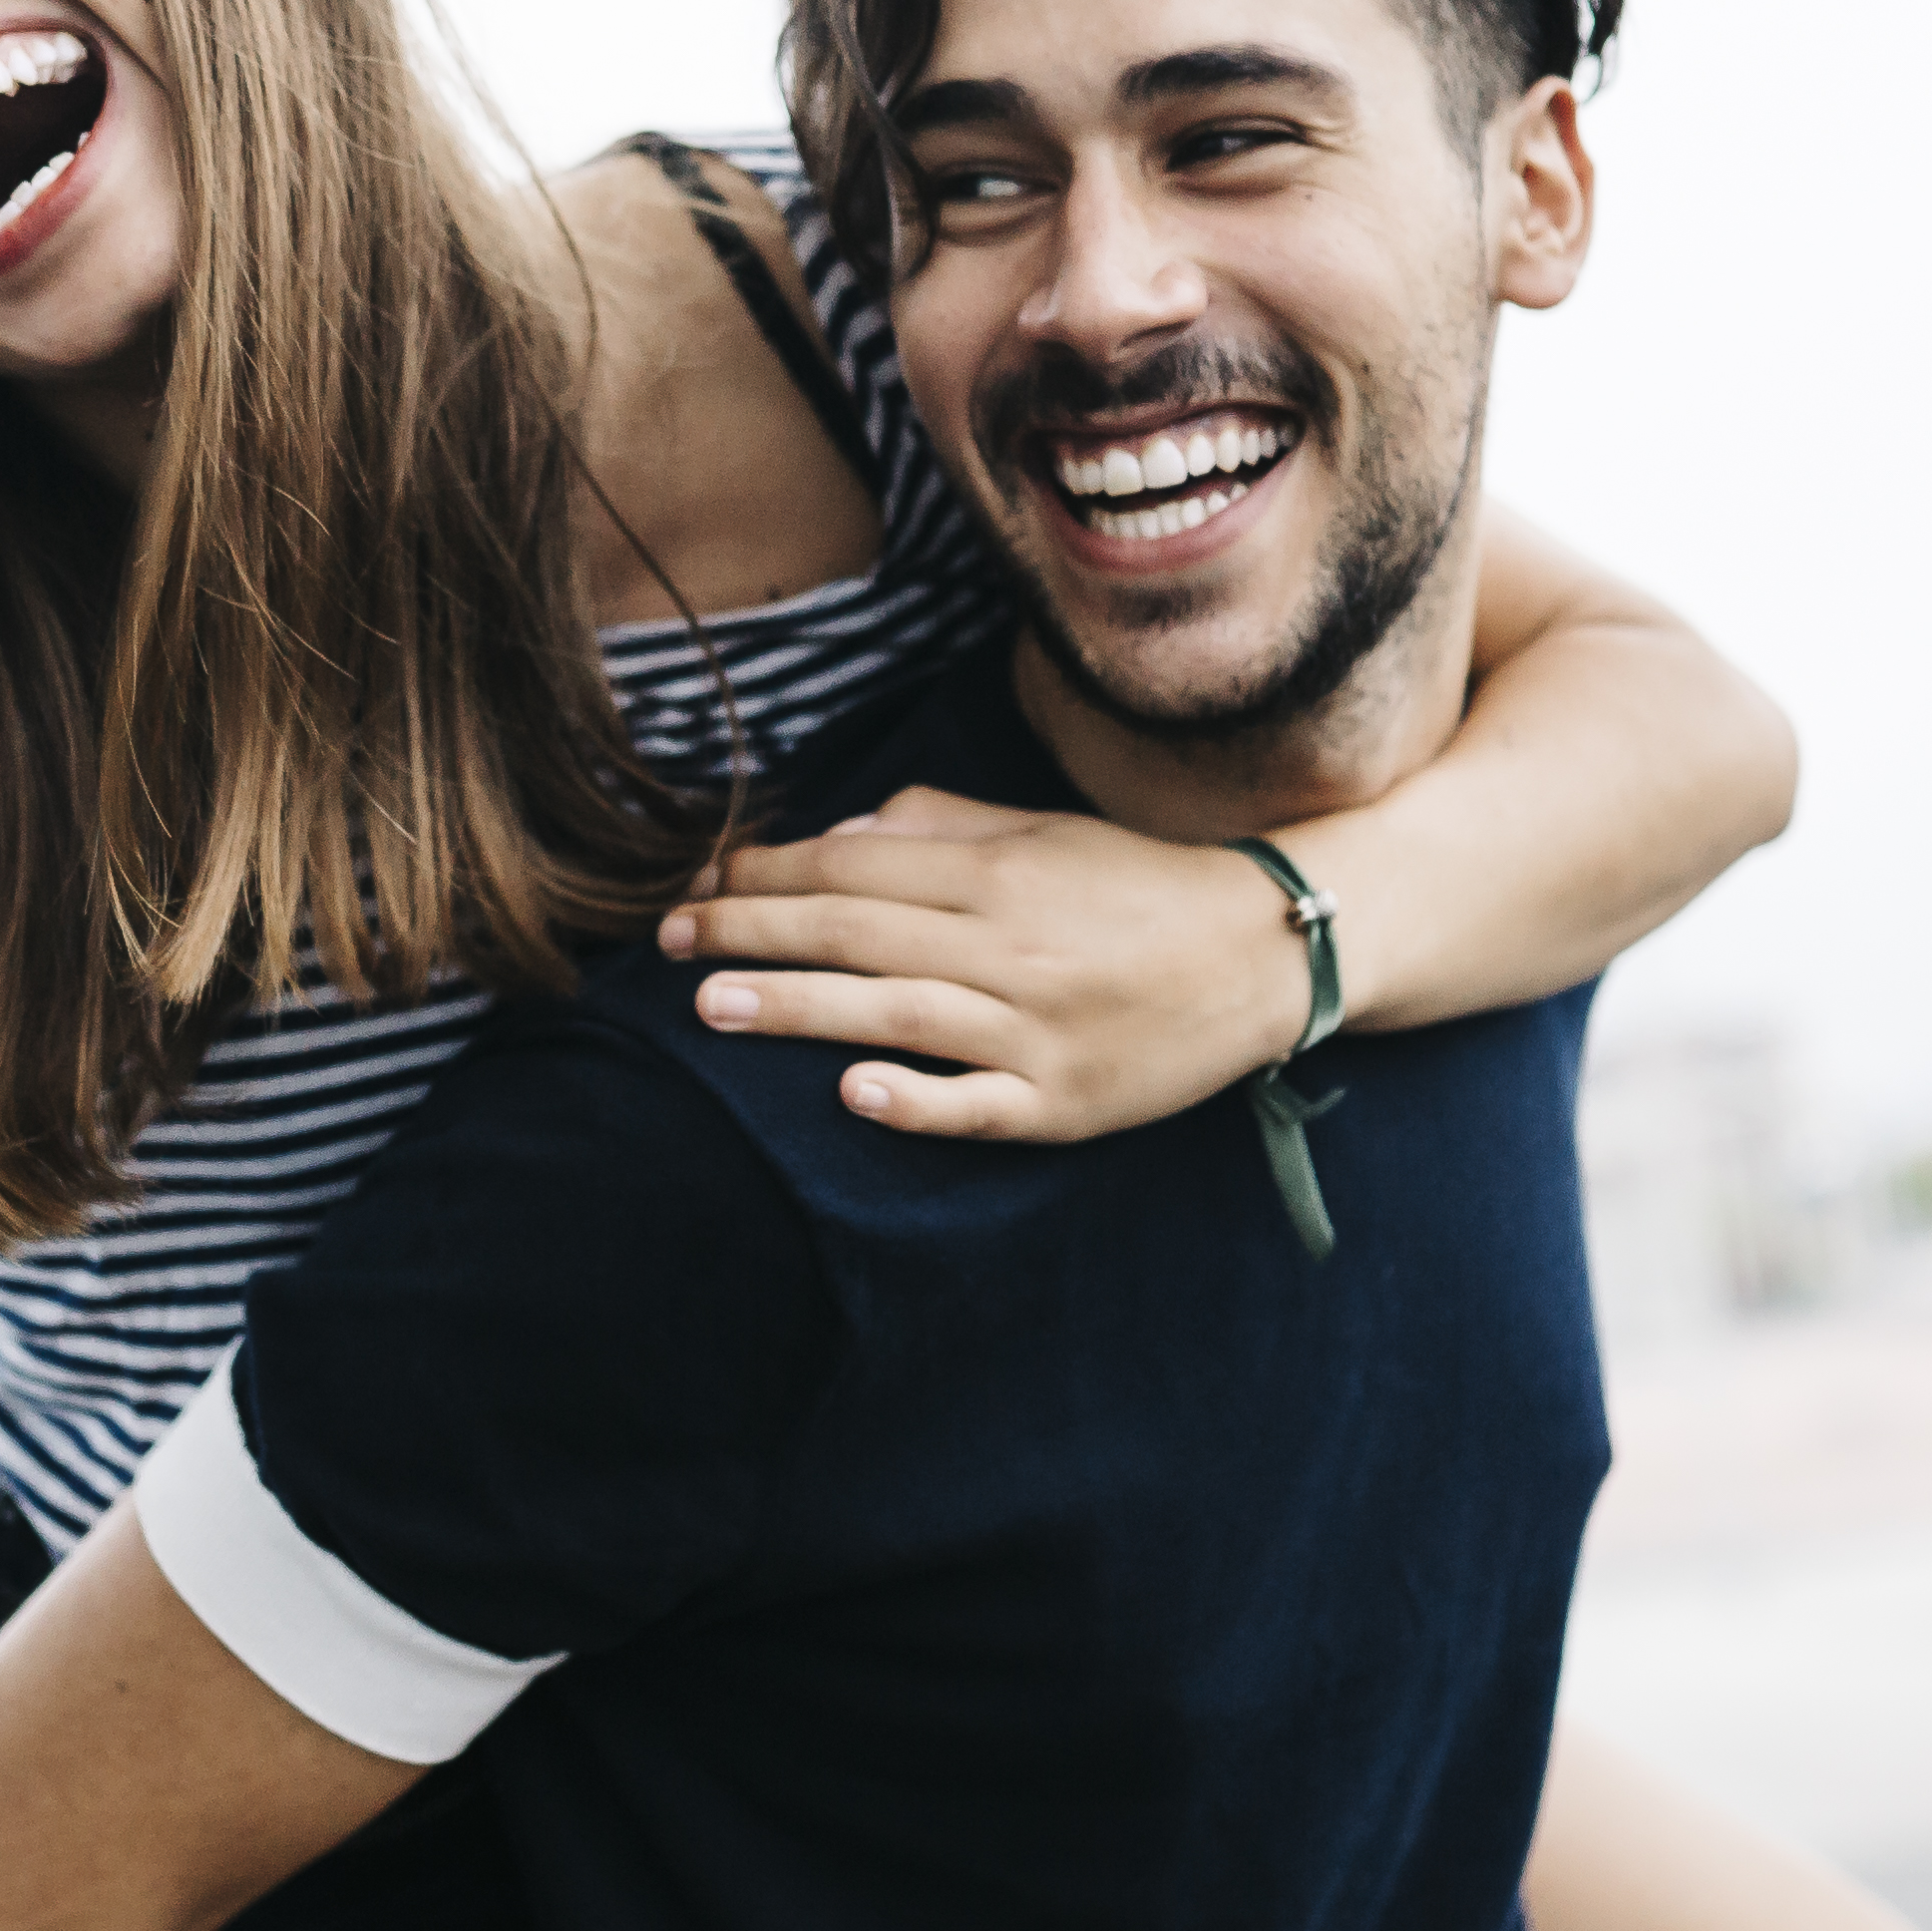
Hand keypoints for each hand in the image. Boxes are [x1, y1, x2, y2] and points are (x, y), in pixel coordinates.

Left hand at [656, 785, 1306, 1140]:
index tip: (701, 879)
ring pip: (898, 1013)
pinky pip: (980, 1103)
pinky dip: (919, 1098)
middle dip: (752, 931)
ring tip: (711, 1004)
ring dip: (798, 1008)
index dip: (771, 872)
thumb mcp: (1048, 833)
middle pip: (857, 934)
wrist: (1266, 955)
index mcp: (1002, 875)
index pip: (859, 868)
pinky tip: (853, 1092)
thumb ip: (945, 826)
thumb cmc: (1141, 888)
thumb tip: (847, 831)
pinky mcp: (1064, 1101)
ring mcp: (1036, 1030)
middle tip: (665, 938)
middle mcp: (1010, 948)